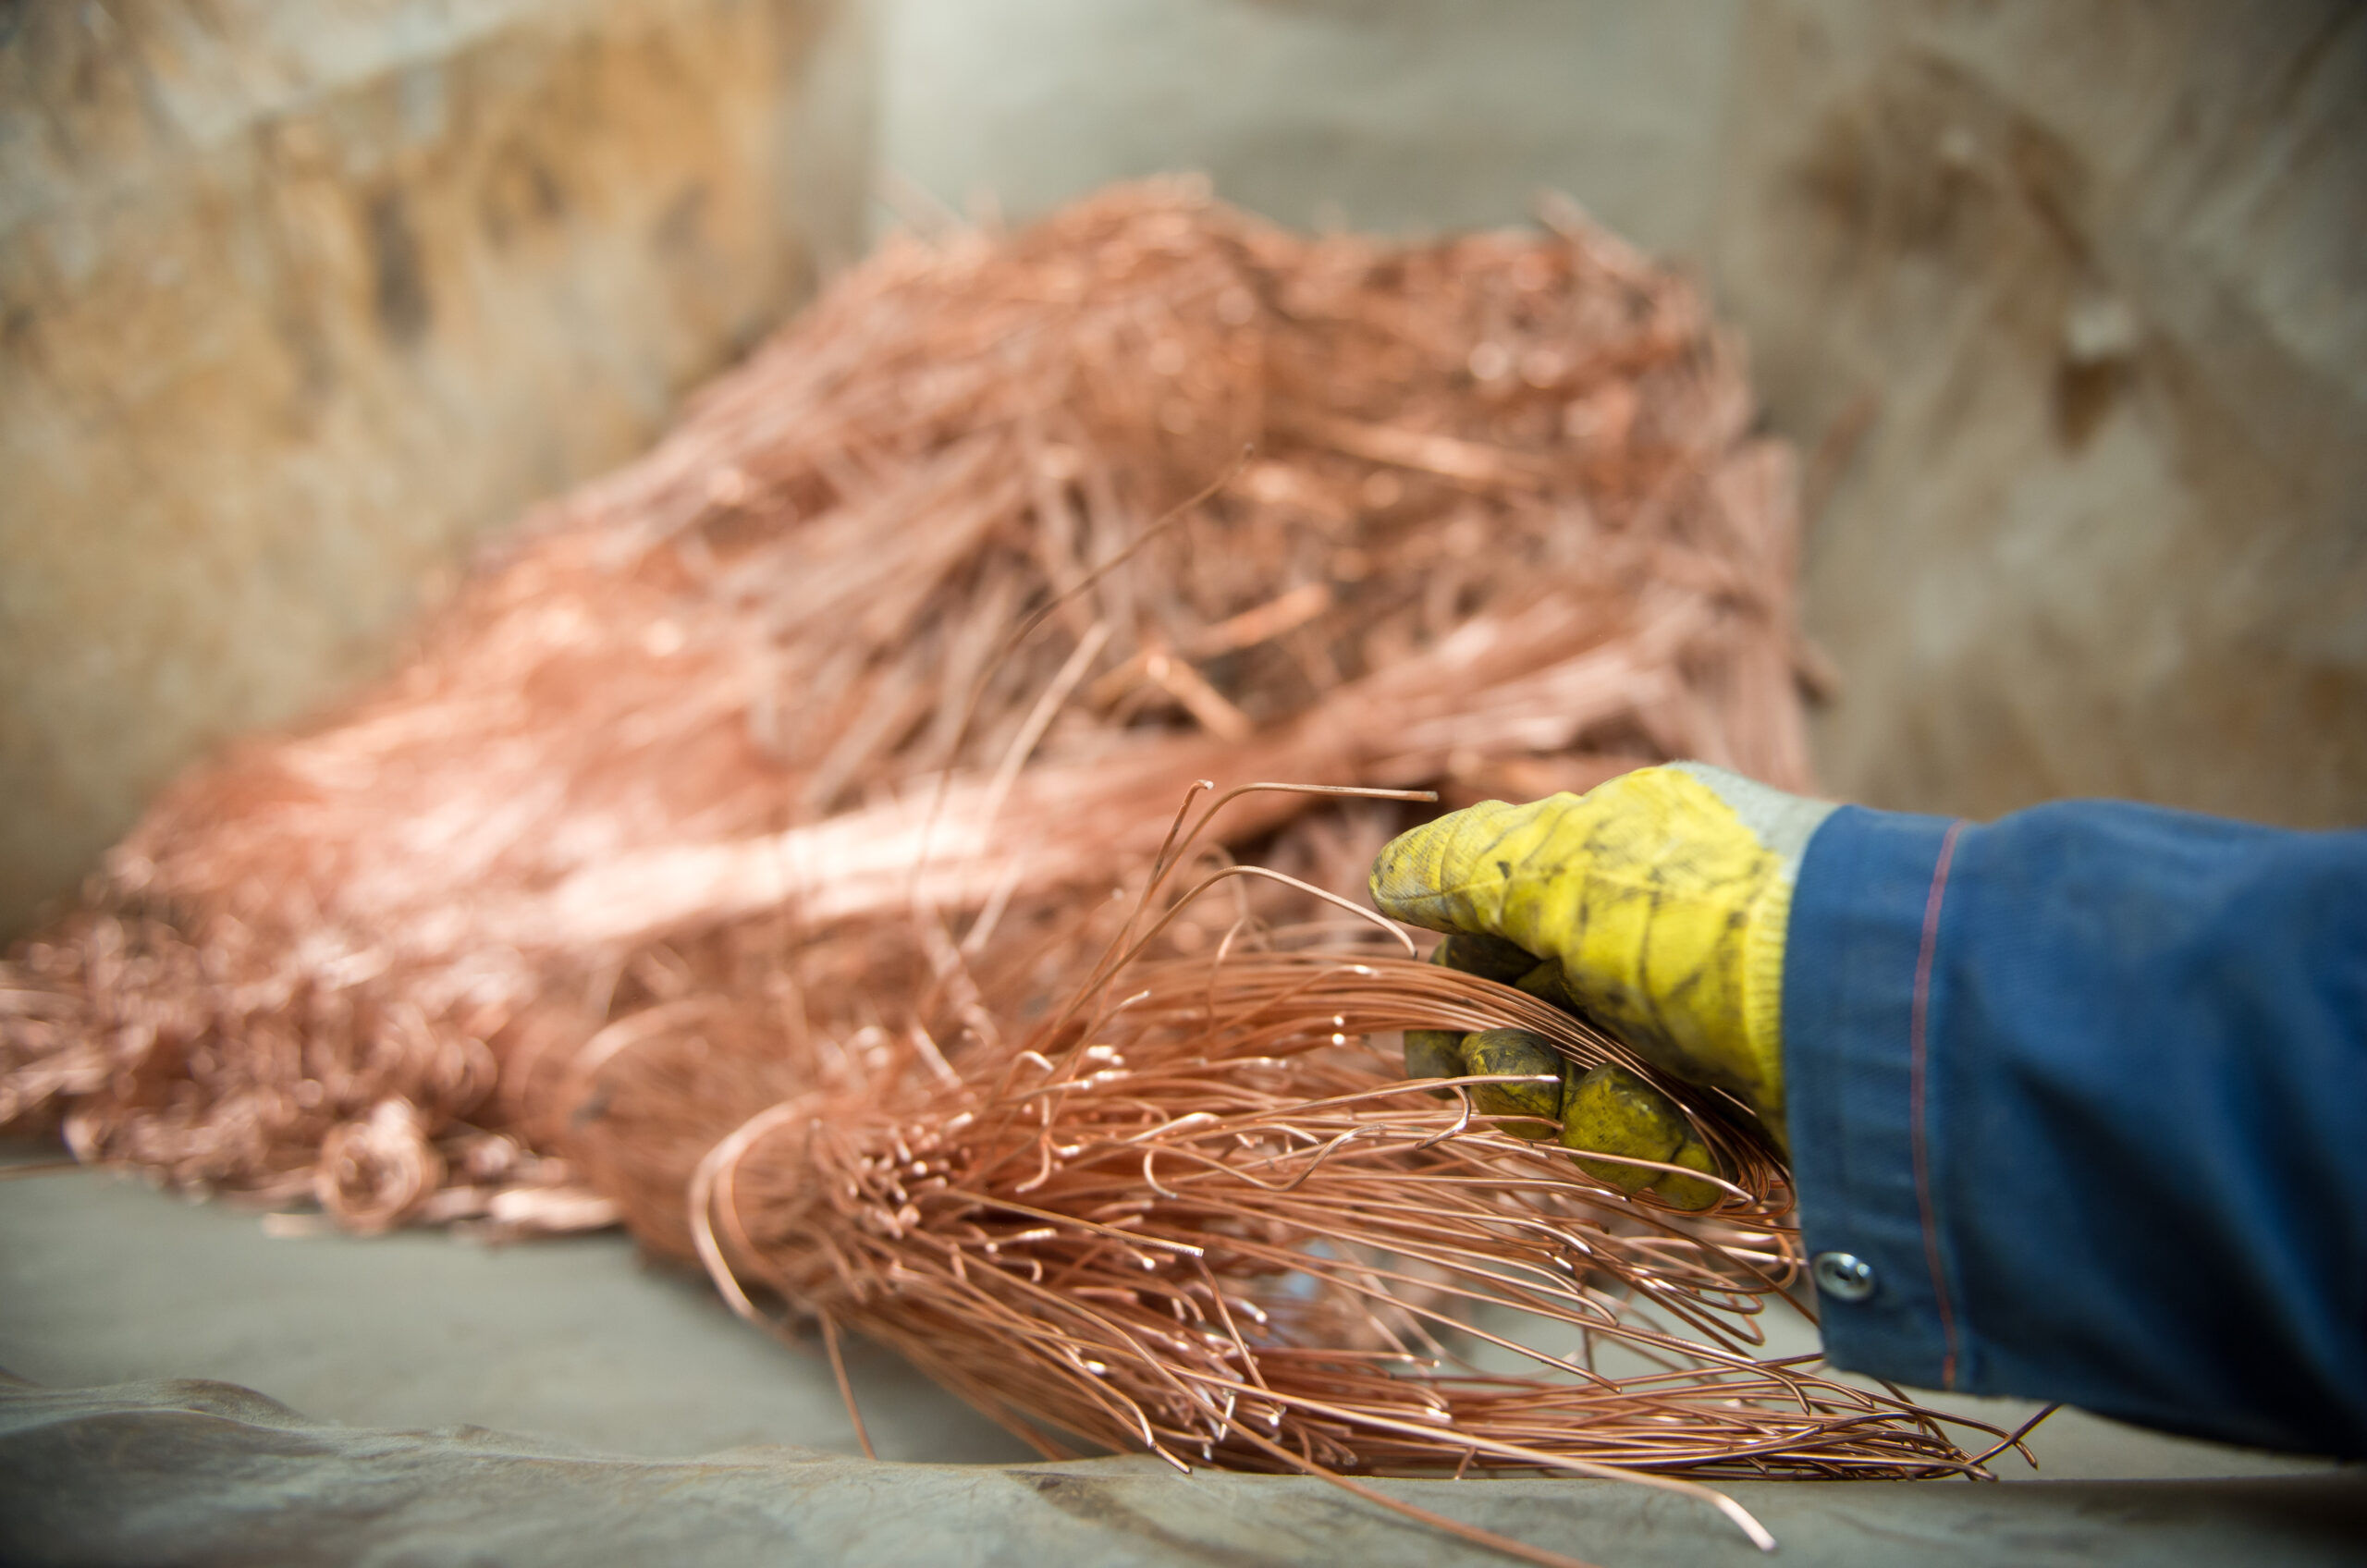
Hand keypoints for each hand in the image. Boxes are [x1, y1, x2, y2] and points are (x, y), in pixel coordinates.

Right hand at [1371, 763, 1833, 1199]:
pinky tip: (1694, 1138)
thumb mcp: (1569, 863)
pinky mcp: (1741, 1114)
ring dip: (1592, 1111)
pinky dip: (1660, 1153)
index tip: (1434, 1023)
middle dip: (1518, 1061)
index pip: (1501, 922)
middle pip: (1531, 1025)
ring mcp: (1700, 1031)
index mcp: (1625, 858)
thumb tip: (1387, 877)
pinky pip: (1654, 1150)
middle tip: (1532, 1077)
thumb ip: (1467, 869)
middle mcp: (1658, 940)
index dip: (1459, 982)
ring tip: (1645, 1102)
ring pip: (1583, 1096)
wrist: (1872, 1021)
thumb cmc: (1709, 918)